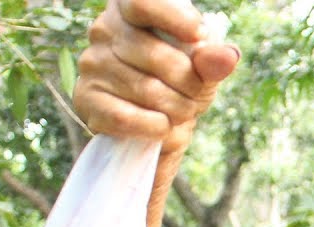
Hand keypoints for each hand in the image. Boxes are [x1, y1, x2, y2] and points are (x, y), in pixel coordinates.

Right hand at [73, 0, 239, 153]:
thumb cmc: (179, 83)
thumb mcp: (201, 69)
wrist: (156, 123)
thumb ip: (212, 61)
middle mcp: (104, 31)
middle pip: (156, 56)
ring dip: (177, 109)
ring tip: (181, 111)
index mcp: (129, 11)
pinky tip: (162, 126)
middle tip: (196, 94)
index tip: (199, 35)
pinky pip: (125, 117)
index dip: (174, 18)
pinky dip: (154, 127)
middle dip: (190, 83)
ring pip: (147, 90)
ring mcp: (91, 64)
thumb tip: (227, 57)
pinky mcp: (86, 98)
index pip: (143, 2)